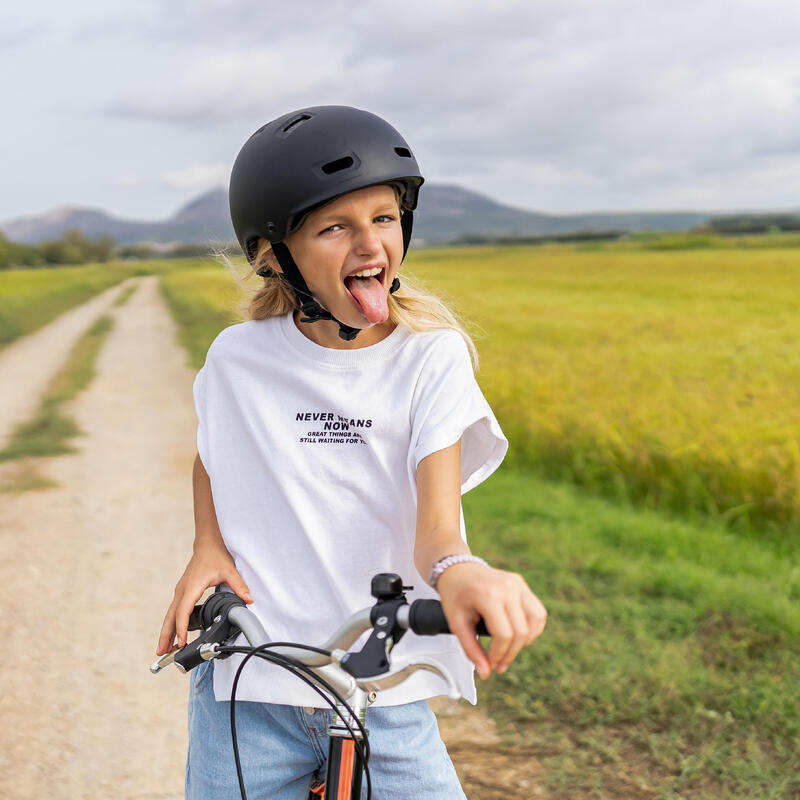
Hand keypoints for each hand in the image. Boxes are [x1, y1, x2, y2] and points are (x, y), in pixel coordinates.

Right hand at [155, 540, 252, 655]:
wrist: (208, 544)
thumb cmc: (216, 556)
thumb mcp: (230, 571)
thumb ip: (239, 586)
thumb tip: (249, 600)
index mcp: (192, 586)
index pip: (183, 611)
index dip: (181, 628)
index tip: (181, 642)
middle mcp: (182, 590)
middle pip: (170, 616)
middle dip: (165, 635)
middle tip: (161, 653)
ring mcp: (180, 591)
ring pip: (170, 615)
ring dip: (165, 632)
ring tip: (163, 650)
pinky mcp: (182, 592)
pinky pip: (174, 611)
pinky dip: (171, 623)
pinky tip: (173, 634)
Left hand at [436, 562, 546, 678]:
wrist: (457, 569)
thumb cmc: (455, 594)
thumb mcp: (456, 622)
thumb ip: (471, 649)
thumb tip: (485, 673)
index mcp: (488, 595)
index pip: (504, 634)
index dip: (499, 655)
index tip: (491, 663)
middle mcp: (507, 587)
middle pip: (521, 631)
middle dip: (511, 653)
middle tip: (499, 664)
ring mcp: (517, 584)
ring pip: (536, 621)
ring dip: (525, 642)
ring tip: (509, 648)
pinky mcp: (522, 584)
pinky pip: (537, 611)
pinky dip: (532, 628)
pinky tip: (518, 635)